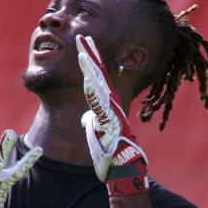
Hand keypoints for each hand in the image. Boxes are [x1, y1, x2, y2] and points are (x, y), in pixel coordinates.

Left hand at [76, 34, 149, 196]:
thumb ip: (95, 122)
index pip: (97, 79)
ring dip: (92, 67)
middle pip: (99, 75)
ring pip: (100, 85)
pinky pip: (102, 103)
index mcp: (106, 106)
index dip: (91, 62)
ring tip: (83, 50)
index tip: (83, 46)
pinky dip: (96, 90)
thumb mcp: (100, 134)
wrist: (124, 170)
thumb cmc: (111, 155)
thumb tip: (88, 116)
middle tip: (82, 37)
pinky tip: (89, 79)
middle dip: (91, 56)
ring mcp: (112, 111)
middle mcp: (111, 105)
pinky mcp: (112, 121)